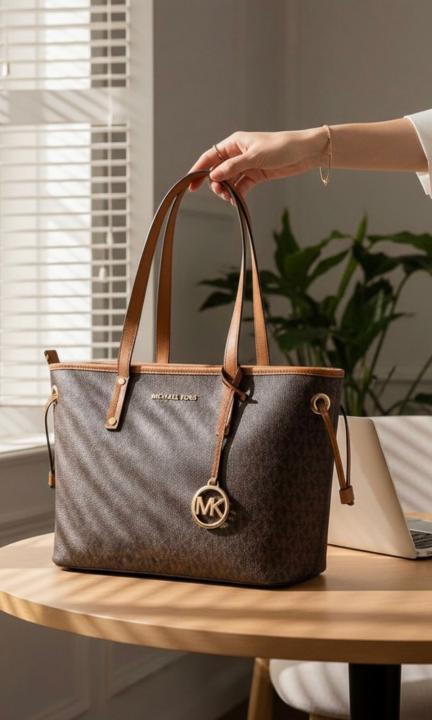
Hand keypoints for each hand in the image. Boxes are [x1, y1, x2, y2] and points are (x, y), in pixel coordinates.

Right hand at [187, 127, 328, 201]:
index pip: (210, 156)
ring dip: (228, 191)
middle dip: (216, 184)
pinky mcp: (256, 175)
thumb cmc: (281, 147)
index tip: (191, 184)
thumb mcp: (254, 157)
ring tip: (231, 199)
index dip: (199, 170)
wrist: (305, 152)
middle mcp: (238, 154)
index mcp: (234, 143)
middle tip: (221, 194)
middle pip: (218, 171)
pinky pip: (241, 187)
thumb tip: (213, 176)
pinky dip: (238, 195)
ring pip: (229, 181)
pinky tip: (238, 202)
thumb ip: (232, 167)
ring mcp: (247, 165)